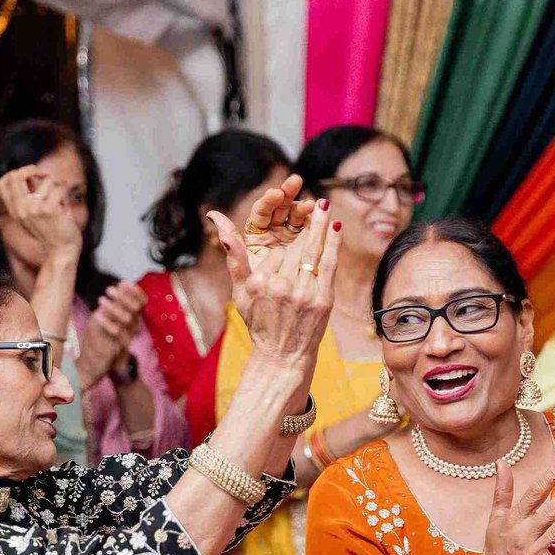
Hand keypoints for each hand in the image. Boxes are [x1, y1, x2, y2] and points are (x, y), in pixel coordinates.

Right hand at [0, 165, 83, 261]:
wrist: (62, 252)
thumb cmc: (52, 231)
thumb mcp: (33, 215)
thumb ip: (28, 197)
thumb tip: (31, 174)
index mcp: (14, 211)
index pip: (0, 183)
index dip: (13, 173)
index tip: (28, 175)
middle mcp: (20, 209)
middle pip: (15, 176)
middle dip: (31, 170)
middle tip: (44, 176)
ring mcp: (33, 209)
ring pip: (45, 181)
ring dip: (56, 188)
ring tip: (58, 203)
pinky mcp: (48, 209)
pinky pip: (59, 188)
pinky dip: (66, 196)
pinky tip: (65, 209)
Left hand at [77, 282, 147, 387]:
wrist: (97, 366)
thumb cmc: (102, 341)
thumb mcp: (108, 320)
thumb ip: (115, 306)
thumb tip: (118, 287)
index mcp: (132, 319)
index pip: (142, 303)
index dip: (136, 292)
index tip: (125, 282)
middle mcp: (132, 328)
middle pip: (136, 309)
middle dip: (124, 296)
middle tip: (110, 289)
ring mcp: (126, 338)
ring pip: (127, 319)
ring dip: (115, 308)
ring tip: (101, 300)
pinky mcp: (117, 347)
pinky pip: (116, 333)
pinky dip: (107, 322)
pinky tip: (97, 314)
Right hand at [208, 186, 338, 363]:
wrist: (283, 355)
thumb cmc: (260, 323)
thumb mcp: (240, 293)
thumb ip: (234, 258)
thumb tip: (218, 222)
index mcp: (259, 283)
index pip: (273, 251)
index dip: (279, 245)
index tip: (283, 238)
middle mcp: (281, 287)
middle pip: (294, 247)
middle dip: (303, 222)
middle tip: (311, 199)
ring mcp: (304, 293)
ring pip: (313, 252)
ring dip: (321, 225)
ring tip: (323, 205)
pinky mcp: (323, 299)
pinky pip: (329, 264)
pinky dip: (333, 244)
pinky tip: (336, 227)